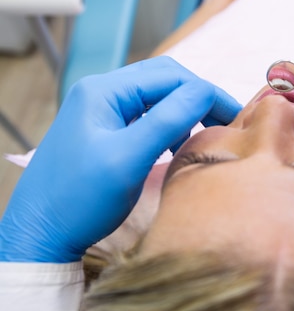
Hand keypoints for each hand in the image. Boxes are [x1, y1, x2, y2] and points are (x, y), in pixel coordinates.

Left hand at [0, 56, 241, 261]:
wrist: (40, 233)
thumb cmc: (79, 199)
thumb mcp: (128, 158)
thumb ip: (168, 120)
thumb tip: (205, 92)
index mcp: (104, 91)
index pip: (171, 76)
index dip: (207, 93)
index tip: (236, 118)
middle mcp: (102, 92)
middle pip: (165, 80)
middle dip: (199, 98)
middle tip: (226, 123)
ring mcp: (102, 110)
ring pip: (158, 96)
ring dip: (186, 110)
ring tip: (205, 133)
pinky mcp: (105, 129)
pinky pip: (147, 115)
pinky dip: (170, 124)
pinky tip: (178, 143)